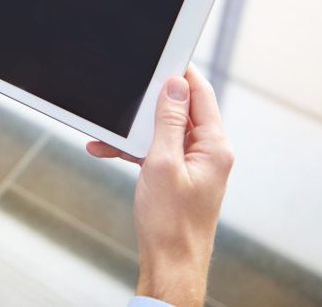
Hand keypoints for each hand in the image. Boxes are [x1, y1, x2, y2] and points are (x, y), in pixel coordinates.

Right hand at [86, 65, 233, 306]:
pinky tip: (109, 151)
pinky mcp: (181, 176)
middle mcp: (209, 152)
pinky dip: (135, 149)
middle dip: (149, 104)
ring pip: (164, 131)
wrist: (170, 265)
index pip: (201, 94)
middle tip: (126, 98)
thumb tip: (175, 85)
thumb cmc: (170, 224)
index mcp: (215, 146)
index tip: (161, 56)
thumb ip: (169, 121)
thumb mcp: (162, 163)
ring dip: (135, 131)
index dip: (181, 73)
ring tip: (107, 135)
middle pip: (181, 110)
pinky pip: (158, 151)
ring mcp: (196, 165)